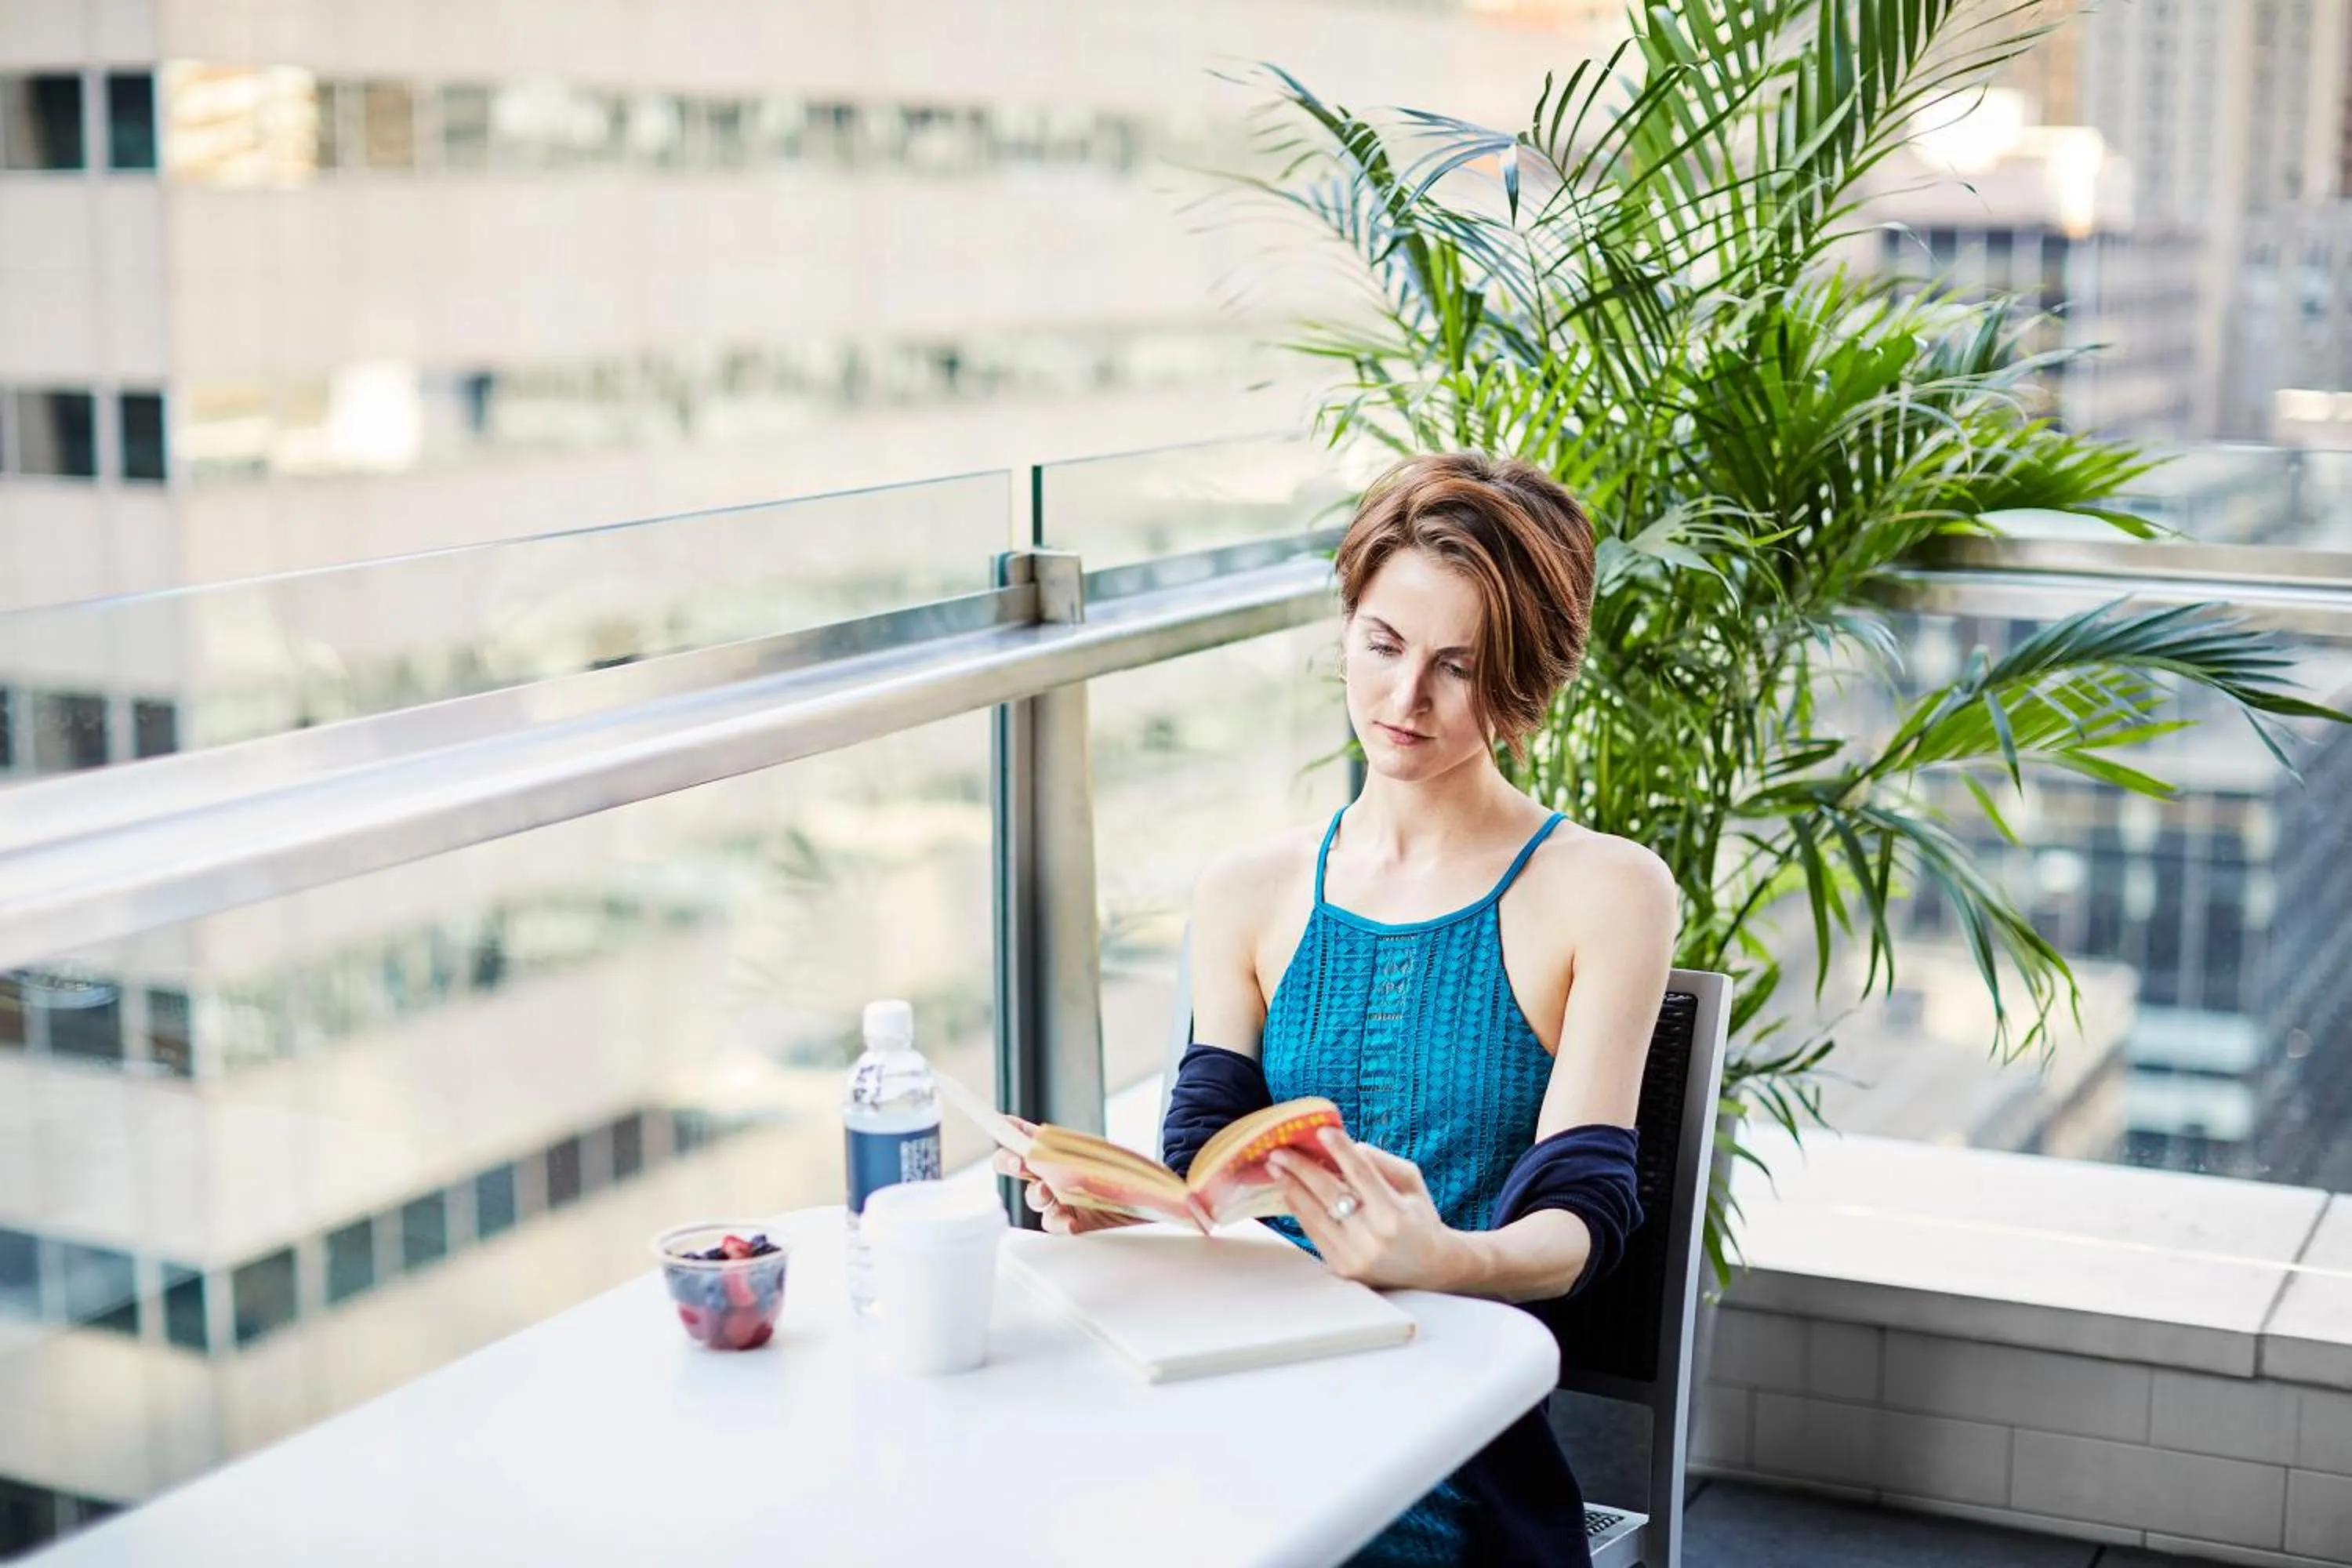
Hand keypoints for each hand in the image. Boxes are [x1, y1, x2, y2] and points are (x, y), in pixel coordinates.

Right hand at [990, 1117, 1143, 1236]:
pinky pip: (1056, 1224)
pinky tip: (1070, 1222)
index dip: (1008, 1130)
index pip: (1022, 1136)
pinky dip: (1060, 1222)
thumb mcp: (1100, 1150)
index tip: (1003, 1125)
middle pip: (1013, 1165)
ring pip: (1034, 1198)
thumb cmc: (1122, 1169)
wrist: (1150, 1197)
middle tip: (1020, 1163)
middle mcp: (1049, 1173)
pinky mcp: (1071, 1222)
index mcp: (1053, 1149)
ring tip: (1046, 1192)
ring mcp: (1058, 1198)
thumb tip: (1047, 1135)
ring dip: (1035, 1193)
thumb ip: (1072, 1145)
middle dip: (1009, 1162)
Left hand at [1268, 1128, 1465, 1290]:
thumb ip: (1381, 1162)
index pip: (1362, 1174)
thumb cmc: (1419, 1217)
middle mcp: (1373, 1236)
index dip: (1340, 1150)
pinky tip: (1287, 1192)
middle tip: (1279, 1149)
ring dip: (1291, 1187)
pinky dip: (1298, 1210)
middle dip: (1301, 1167)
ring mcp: (1355, 1255)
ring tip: (1275, 1167)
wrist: (1428, 1268)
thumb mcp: (1412, 1183)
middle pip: (1330, 1193)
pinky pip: (1313, 1233)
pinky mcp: (1341, 1268)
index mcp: (1395, 1213)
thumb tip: (1347, 1147)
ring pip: (1315, 1215)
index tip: (1321, 1131)